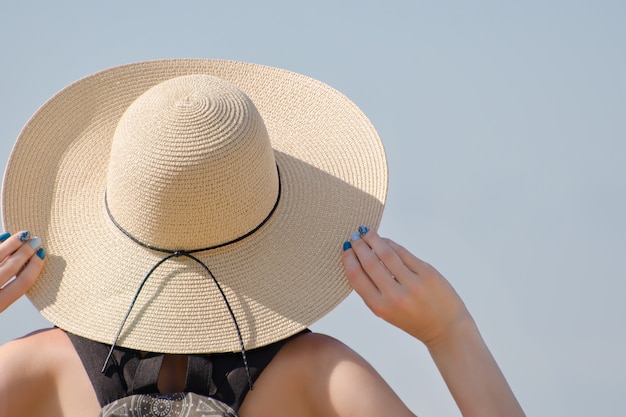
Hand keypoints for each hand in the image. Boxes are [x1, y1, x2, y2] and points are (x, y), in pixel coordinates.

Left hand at [0, 231, 45, 312]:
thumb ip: (6, 294)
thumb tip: (26, 269)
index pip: (23, 283)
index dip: (35, 267)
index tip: (42, 255)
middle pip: (11, 267)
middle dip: (26, 252)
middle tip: (36, 240)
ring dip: (12, 243)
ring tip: (22, 235)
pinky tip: (2, 236)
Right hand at [342, 227, 470, 347]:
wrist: (446, 328)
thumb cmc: (413, 320)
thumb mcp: (386, 312)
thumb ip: (373, 290)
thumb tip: (359, 259)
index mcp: (380, 307)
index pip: (357, 277)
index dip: (349, 259)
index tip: (345, 249)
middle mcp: (395, 296)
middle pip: (370, 263)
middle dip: (359, 246)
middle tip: (354, 236)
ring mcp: (413, 283)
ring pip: (387, 254)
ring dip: (374, 240)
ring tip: (366, 233)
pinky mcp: (427, 273)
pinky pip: (404, 253)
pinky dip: (392, 244)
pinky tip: (385, 240)